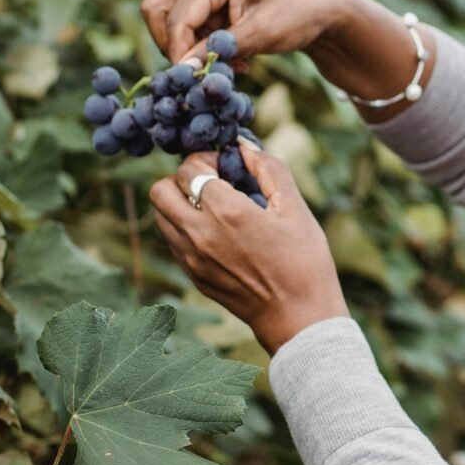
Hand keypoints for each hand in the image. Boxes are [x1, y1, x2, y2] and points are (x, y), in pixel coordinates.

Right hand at [140, 0, 353, 66]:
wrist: (324, 12)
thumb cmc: (300, 15)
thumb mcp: (263, 34)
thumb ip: (220, 50)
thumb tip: (184, 71)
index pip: (175, 16)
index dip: (180, 51)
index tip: (197, 79)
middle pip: (157, 12)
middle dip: (177, 46)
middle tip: (205, 70)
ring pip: (170, 24)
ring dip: (195, 50)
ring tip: (234, 63)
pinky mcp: (207, 1)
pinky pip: (189, 30)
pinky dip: (206, 49)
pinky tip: (238, 57)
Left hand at [149, 144, 348, 354]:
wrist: (298, 318)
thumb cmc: (304, 262)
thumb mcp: (295, 209)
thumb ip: (270, 170)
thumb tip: (245, 147)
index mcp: (227, 211)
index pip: (190, 168)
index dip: (206, 158)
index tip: (227, 165)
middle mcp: (200, 234)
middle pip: (160, 190)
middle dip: (182, 178)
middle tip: (211, 182)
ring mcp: (192, 258)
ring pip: (160, 216)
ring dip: (178, 203)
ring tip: (211, 206)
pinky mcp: (194, 276)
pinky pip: (172, 240)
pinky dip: (183, 227)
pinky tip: (215, 231)